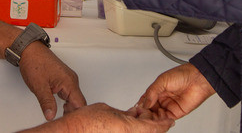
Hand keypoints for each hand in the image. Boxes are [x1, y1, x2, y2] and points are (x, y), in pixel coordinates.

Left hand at [18, 41, 85, 119]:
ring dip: (69, 108)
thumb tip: (51, 116)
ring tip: (61, 116)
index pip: (80, 104)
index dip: (75, 115)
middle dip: (72, 113)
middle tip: (62, 121)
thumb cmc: (34, 62)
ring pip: (74, 98)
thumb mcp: (39, 86)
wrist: (29, 50)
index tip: (68, 122)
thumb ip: (47, 103)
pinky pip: (69, 93)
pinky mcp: (63, 78)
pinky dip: (67, 102)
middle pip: (79, 102)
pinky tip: (61, 107)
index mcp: (69, 81)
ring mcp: (68, 78)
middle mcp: (71, 79)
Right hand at [24, 103, 173, 131]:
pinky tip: (128, 123)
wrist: (73, 131)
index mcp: (129, 129)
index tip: (168, 120)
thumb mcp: (109, 110)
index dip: (163, 124)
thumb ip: (124, 114)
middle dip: (152, 125)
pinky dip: (132, 129)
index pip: (154, 128)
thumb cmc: (85, 122)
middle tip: (154, 116)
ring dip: (142, 127)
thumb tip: (129, 115)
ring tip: (138, 116)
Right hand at [136, 63, 215, 120]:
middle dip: (146, 113)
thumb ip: (152, 92)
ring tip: (149, 118)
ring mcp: (169, 106)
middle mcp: (162, 98)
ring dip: (153, 118)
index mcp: (157, 90)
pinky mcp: (176, 113)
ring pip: (157, 115)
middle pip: (150, 109)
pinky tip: (158, 120)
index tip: (137, 108)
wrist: (198, 79)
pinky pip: (166, 119)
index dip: (141, 104)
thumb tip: (145, 103)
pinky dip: (161, 121)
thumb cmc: (183, 74)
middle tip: (142, 115)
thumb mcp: (162, 80)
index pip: (145, 100)